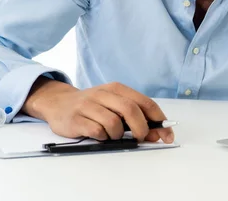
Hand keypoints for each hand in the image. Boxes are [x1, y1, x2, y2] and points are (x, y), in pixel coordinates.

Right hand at [22, 78, 174, 142]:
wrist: (60, 103)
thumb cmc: (94, 106)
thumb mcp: (115, 105)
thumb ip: (136, 117)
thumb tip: (157, 134)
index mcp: (118, 88)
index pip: (145, 102)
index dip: (159, 119)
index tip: (167, 134)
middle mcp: (104, 93)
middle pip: (130, 110)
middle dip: (141, 128)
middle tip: (142, 138)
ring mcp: (88, 105)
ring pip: (113, 122)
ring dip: (118, 134)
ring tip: (113, 135)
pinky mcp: (76, 118)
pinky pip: (96, 131)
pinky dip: (103, 137)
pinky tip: (100, 135)